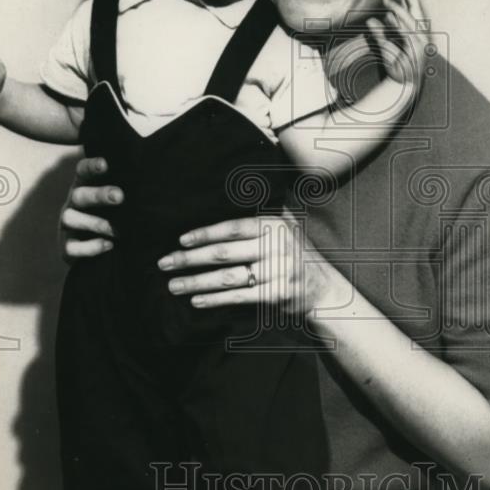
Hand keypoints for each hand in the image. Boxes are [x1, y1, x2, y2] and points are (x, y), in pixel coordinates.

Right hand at [59, 156, 122, 260]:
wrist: (99, 250)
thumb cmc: (115, 215)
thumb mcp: (119, 200)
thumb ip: (128, 190)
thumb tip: (152, 180)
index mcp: (85, 186)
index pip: (83, 171)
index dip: (91, 166)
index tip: (105, 164)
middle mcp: (73, 204)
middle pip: (79, 194)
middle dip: (98, 195)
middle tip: (120, 196)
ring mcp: (67, 225)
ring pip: (69, 218)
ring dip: (95, 223)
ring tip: (119, 231)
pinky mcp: (67, 246)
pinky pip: (71, 247)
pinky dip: (90, 247)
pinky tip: (109, 245)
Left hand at [157, 210, 341, 313]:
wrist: (325, 290)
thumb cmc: (298, 254)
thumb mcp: (289, 225)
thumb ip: (264, 210)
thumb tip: (233, 188)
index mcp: (275, 226)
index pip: (233, 227)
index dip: (205, 233)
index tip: (180, 238)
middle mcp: (277, 247)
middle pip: (224, 253)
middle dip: (190, 258)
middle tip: (164, 262)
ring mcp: (277, 273)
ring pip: (227, 277)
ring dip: (196, 281)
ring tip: (173, 284)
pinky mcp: (276, 297)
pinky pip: (238, 297)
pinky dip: (214, 300)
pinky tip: (195, 301)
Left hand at [365, 0, 427, 95]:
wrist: (403, 89)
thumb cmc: (397, 69)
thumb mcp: (387, 48)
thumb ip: (382, 33)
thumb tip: (374, 18)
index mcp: (419, 34)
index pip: (416, 11)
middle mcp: (423, 37)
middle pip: (418, 11)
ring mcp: (422, 44)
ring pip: (411, 21)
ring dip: (399, 9)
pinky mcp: (417, 51)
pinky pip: (407, 34)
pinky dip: (398, 24)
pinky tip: (389, 15)